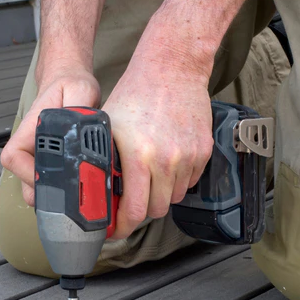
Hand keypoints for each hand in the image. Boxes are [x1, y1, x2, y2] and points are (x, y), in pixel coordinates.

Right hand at [0, 65, 100, 205]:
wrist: (71, 83)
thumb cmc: (71, 85)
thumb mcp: (81, 89)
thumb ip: (80, 107)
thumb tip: (81, 128)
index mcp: (30, 129)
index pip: (13, 158)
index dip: (27, 173)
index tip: (51, 178)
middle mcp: (29, 146)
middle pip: (24, 182)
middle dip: (45, 193)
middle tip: (71, 196)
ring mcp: (38, 157)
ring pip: (36, 188)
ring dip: (55, 195)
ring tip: (80, 194)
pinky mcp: (50, 164)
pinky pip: (50, 186)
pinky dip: (63, 192)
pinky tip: (82, 188)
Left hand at [103, 56, 212, 239]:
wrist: (171, 69)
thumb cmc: (136, 93)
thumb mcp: (108, 126)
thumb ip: (104, 159)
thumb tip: (96, 190)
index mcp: (139, 156)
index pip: (135, 211)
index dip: (123, 227)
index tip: (116, 230)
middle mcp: (167, 160)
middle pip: (156, 210)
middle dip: (141, 210)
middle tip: (130, 201)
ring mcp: (188, 157)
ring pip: (174, 197)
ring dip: (160, 194)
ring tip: (148, 176)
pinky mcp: (203, 152)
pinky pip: (190, 181)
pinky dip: (177, 180)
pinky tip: (166, 162)